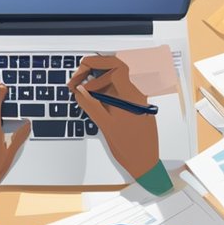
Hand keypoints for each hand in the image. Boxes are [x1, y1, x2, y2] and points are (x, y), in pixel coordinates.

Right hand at [68, 55, 159, 180]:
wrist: (145, 162)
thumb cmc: (130, 147)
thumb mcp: (105, 125)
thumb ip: (91, 104)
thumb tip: (79, 90)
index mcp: (132, 94)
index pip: (116, 66)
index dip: (96, 63)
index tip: (81, 67)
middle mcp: (136, 93)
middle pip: (115, 69)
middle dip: (95, 70)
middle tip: (78, 79)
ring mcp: (135, 99)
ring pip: (115, 81)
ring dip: (98, 81)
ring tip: (82, 91)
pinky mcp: (132, 105)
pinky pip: (117, 91)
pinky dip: (103, 91)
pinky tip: (93, 99)